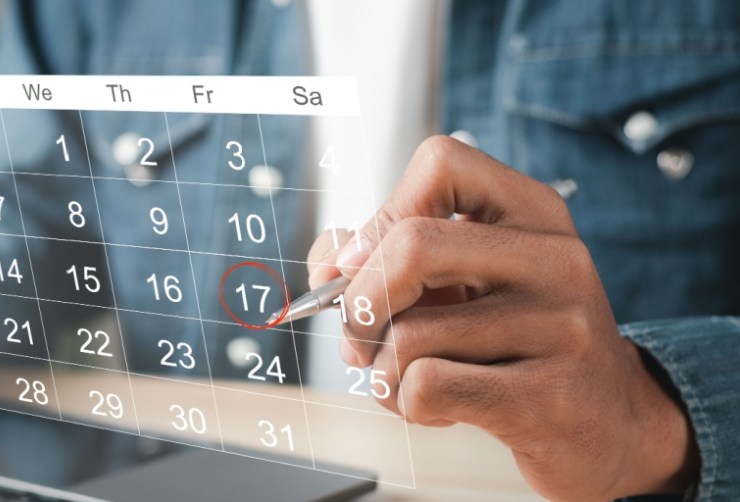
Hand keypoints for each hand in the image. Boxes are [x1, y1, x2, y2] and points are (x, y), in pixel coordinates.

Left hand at [307, 136, 698, 500]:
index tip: (360, 265)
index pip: (440, 162)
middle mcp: (556, 258)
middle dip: (360, 301)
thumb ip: (391, 255)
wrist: (611, 422)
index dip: (380, 215)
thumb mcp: (470, 280)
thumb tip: (327, 266)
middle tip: (361, 335)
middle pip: (412, 246)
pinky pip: (427, 386)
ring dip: (382, 369)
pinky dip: (405, 403)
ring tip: (407, 380)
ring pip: (410, 334)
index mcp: (535, 213)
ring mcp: (561, 327)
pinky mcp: (549, 397)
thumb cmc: (517, 341)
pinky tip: (436, 408)